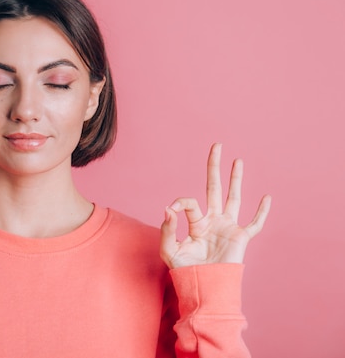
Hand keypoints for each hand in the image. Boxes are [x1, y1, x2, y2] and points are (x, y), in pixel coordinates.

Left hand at [160, 143, 270, 268]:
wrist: (204, 287)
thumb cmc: (185, 271)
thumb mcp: (169, 250)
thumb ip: (167, 229)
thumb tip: (169, 209)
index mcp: (196, 222)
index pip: (189, 202)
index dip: (180, 202)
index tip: (172, 210)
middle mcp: (213, 220)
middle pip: (214, 188)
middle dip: (214, 167)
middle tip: (216, 146)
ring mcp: (228, 227)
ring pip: (233, 197)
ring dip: (236, 179)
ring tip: (237, 160)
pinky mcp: (240, 237)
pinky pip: (254, 223)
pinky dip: (261, 211)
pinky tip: (267, 197)